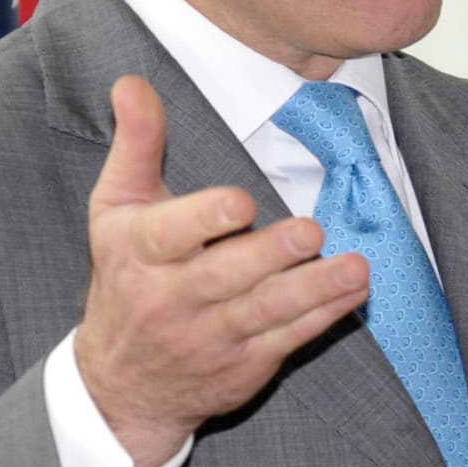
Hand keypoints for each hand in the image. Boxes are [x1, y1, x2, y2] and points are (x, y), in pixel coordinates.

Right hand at [75, 77, 370, 466]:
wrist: (121, 384)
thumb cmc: (124, 278)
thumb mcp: (114, 209)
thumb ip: (135, 144)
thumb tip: (131, 82)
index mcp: (139, 254)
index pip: (168, 235)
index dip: (204, 219)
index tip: (241, 203)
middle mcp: (171, 300)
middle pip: (223, 277)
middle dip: (270, 256)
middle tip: (311, 232)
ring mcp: (209, 337)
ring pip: (264, 312)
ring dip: (312, 290)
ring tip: (354, 269)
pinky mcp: (243, 365)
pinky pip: (287, 339)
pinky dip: (322, 317)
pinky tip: (353, 293)